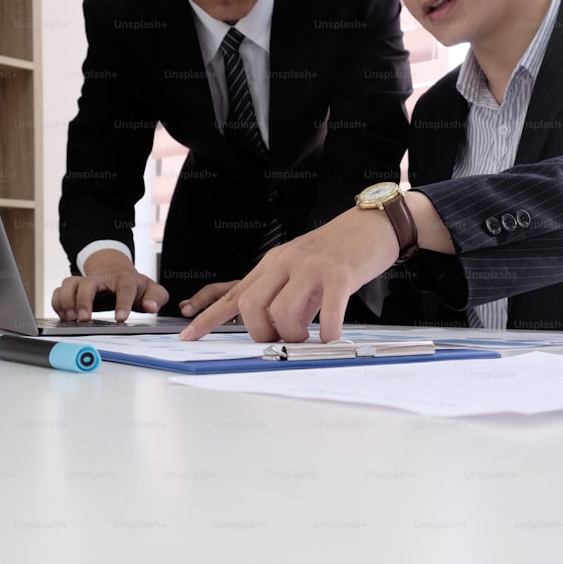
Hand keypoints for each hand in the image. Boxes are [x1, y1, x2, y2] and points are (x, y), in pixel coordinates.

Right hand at [52, 250, 168, 321]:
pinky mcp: (74, 288)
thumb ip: (156, 297)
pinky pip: (59, 291)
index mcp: (125, 280)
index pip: (125, 288)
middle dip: (84, 301)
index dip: (123, 303)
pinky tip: (63, 316)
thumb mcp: (151, 290)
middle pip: (88, 283)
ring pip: (69, 284)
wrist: (118, 275)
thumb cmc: (135, 286)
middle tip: (84, 319)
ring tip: (70, 318)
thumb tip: (151, 306)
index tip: (121, 318)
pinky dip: (57, 303)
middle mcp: (102, 279)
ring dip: (66, 301)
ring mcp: (86, 282)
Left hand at [180, 207, 399, 342]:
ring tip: (309, 337)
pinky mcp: (338, 274)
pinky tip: (331, 336)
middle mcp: (286, 263)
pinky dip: (328, 332)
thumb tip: (274, 328)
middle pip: (252, 305)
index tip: (189, 335)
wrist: (373, 223)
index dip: (208, 316)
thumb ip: (284, 294)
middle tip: (282, 340)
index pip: (234, 293)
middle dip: (262, 333)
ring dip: (294, 335)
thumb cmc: (338, 251)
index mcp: (273, 264)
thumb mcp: (301, 269)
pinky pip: (328, 312)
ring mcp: (311, 267)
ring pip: (283, 311)